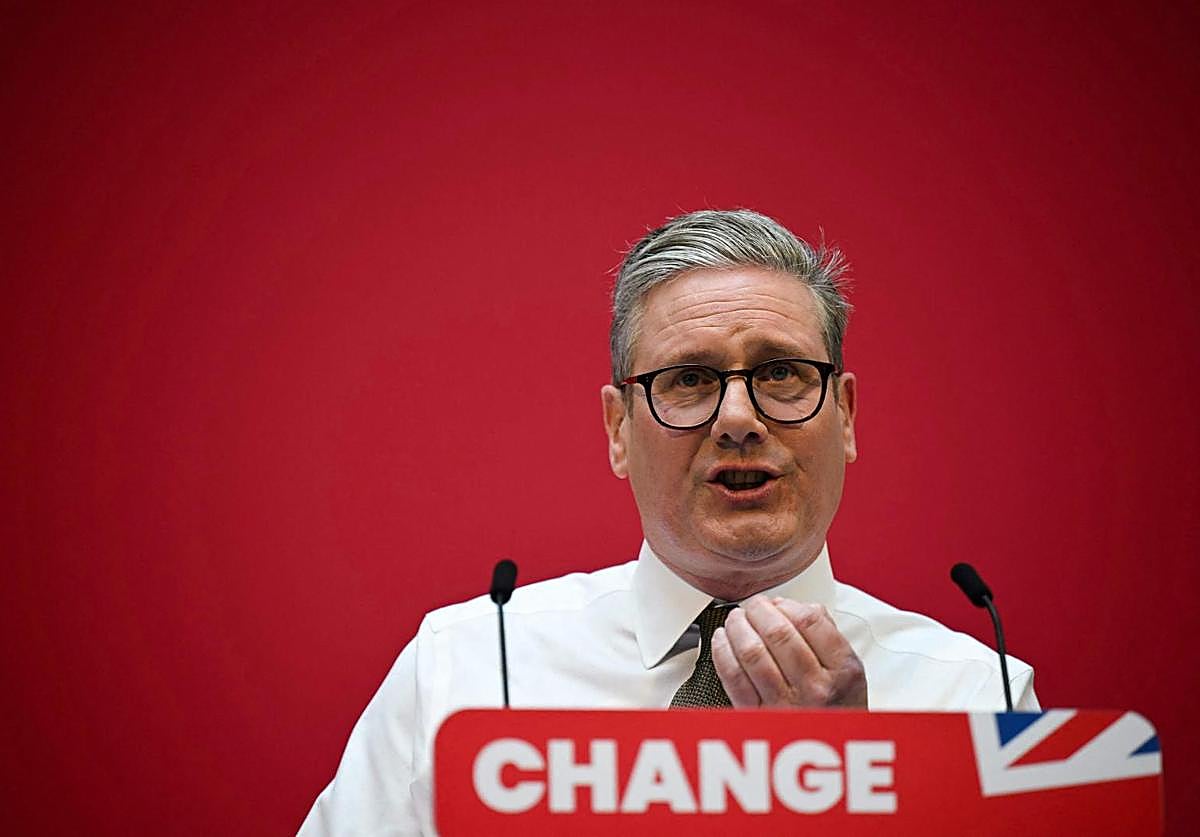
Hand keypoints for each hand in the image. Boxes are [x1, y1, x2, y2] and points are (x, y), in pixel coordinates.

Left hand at [711, 595, 866, 708]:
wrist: (830, 752)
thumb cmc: (836, 708)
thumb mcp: (849, 670)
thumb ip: (826, 633)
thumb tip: (789, 605)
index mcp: (843, 670)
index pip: (810, 620)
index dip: (787, 604)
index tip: (777, 602)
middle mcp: (816, 688)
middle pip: (778, 633)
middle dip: (758, 611)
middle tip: (752, 606)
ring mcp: (785, 704)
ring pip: (752, 652)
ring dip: (738, 627)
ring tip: (736, 619)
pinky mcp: (757, 716)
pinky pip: (733, 678)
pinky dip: (722, 652)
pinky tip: (722, 640)